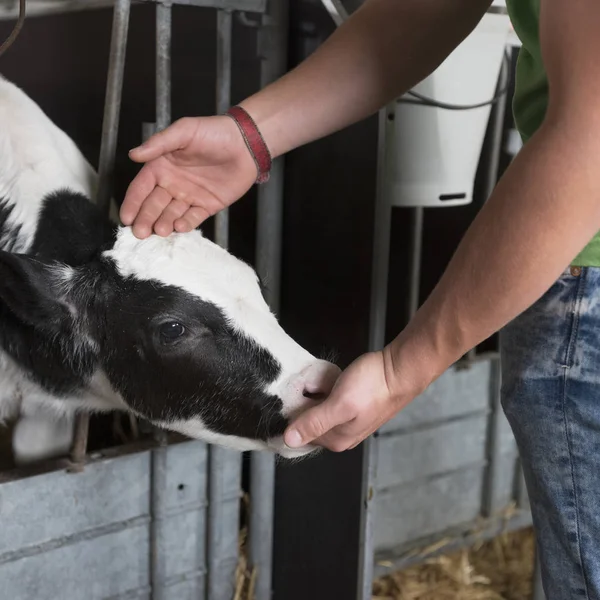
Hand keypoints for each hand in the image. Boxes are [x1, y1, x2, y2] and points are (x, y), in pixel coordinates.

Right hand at [120, 116, 257, 238]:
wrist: (246, 143)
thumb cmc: (214, 132)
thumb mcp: (184, 131)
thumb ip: (159, 143)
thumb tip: (133, 155)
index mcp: (162, 166)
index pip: (141, 188)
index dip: (133, 203)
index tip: (125, 218)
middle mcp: (172, 183)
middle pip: (154, 205)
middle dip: (145, 219)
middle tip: (139, 232)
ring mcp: (189, 196)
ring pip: (171, 214)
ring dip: (164, 223)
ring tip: (160, 230)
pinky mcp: (207, 205)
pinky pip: (193, 218)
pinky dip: (186, 224)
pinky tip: (179, 227)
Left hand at [284, 348, 420, 452]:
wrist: (400, 369)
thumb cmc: (371, 387)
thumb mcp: (339, 404)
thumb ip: (314, 422)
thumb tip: (288, 440)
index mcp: (336, 440)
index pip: (301, 435)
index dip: (292, 417)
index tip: (288, 398)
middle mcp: (342, 436)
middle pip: (310, 423)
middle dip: (304, 405)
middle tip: (303, 385)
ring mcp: (349, 421)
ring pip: (320, 411)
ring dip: (314, 397)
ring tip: (315, 381)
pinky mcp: (355, 406)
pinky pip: (331, 401)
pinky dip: (326, 391)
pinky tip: (328, 380)